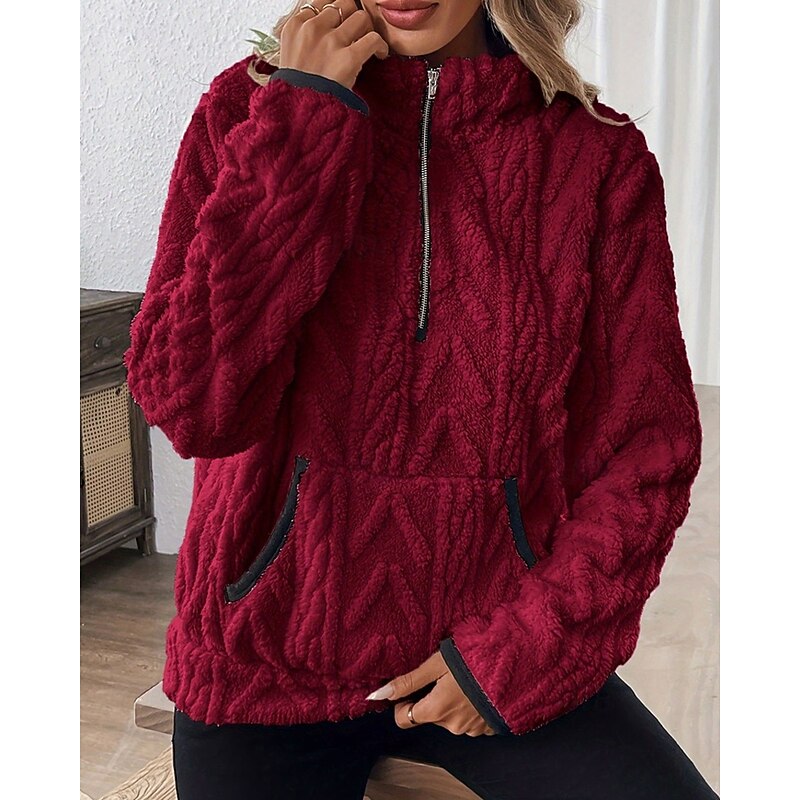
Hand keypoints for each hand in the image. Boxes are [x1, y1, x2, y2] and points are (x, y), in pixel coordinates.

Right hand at [279, 0, 389, 88]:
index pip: (321, 3)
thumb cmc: (295, 91)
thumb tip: (322, 30)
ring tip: (368, 43)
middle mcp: (313, 29)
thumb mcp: (289, 56)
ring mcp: (331, 42)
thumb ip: (304, 39)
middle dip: (352, 17)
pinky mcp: (348, 58)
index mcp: (295, 26)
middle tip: (357, 32)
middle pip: (343, 4)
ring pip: (361, 17)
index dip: (335, 13)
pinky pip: (373, 38)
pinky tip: (380, 54)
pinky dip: (380, 46)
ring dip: (368, 29)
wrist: (298, 113)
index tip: (341, 24)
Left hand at [365, 649, 497, 735]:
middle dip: (431, 697)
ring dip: (451, 701)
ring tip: (464, 679)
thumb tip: (379, 694)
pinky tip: (476, 689)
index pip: (403, 718)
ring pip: (449, 717)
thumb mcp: (436, 663)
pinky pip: (469, 719)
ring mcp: (473, 729)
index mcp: (437, 710)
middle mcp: (453, 726)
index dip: (402, 702)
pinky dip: (469, 706)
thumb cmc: (475, 659)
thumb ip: (408, 681)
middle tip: (443, 675)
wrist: (516, 664)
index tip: (411, 687)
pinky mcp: (488, 727)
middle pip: (428, 715)